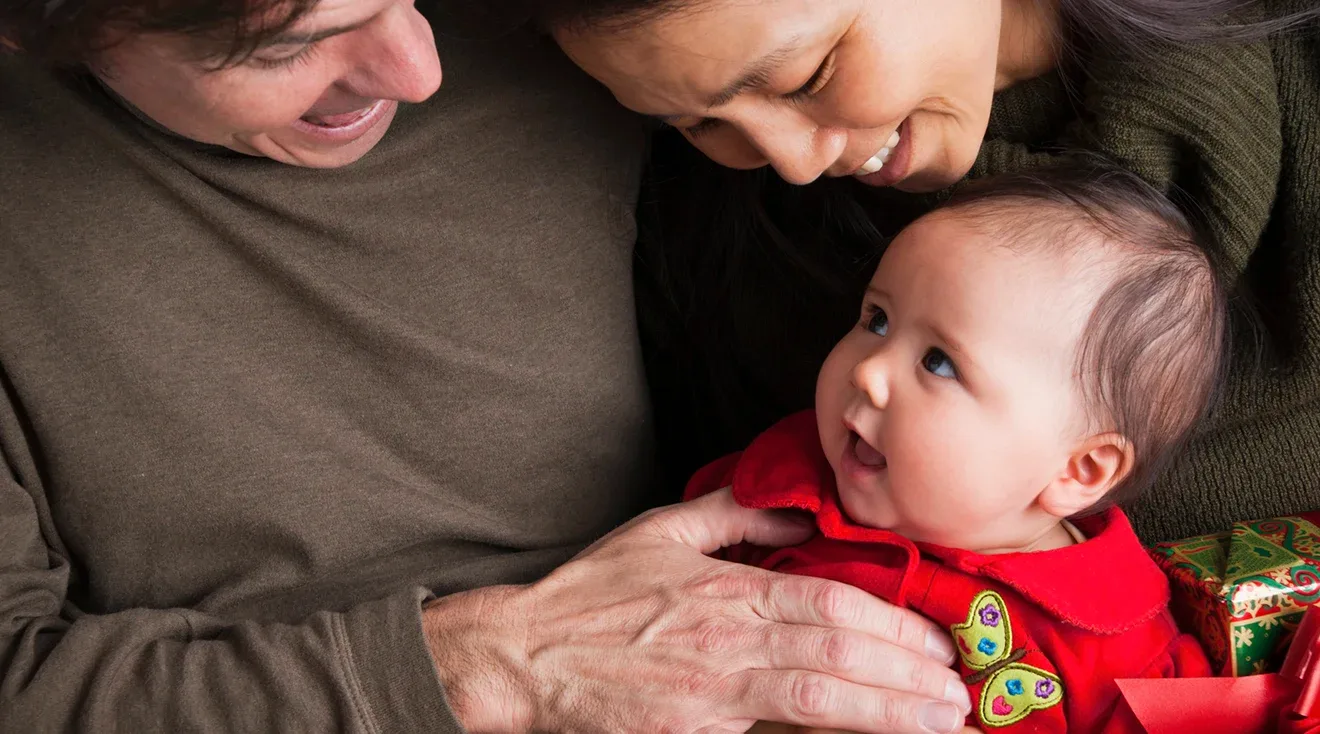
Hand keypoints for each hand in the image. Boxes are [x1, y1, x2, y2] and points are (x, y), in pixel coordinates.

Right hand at [423, 488, 972, 732]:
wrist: (526, 659)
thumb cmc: (592, 595)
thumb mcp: (659, 531)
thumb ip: (733, 515)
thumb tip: (797, 512)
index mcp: (726, 589)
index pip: (829, 602)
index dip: (892, 625)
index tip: (938, 643)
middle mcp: (728, 639)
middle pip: (837, 653)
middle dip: (908, 675)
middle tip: (960, 693)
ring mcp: (712, 692)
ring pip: (817, 700)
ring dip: (887, 713)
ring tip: (940, 724)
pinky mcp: (694, 732)